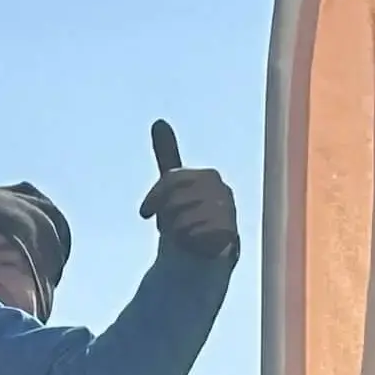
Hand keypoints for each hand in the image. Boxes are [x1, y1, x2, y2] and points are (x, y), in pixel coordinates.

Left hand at [139, 120, 238, 260]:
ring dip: (176, 231)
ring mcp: (229, 213)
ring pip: (185, 218)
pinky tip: (194, 244)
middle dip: (166, 216)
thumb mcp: (173, 184)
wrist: (198, 254)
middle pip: (176, 200)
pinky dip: (189, 241)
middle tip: (171, 226)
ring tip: (184, 235)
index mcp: (209, 177)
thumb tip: (159, 121)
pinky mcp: (230, 234)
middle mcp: (223, 192)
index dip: (154, 197)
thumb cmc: (185, 215)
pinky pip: (196, 234)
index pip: (172, 180)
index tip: (144, 213)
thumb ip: (168, 154)